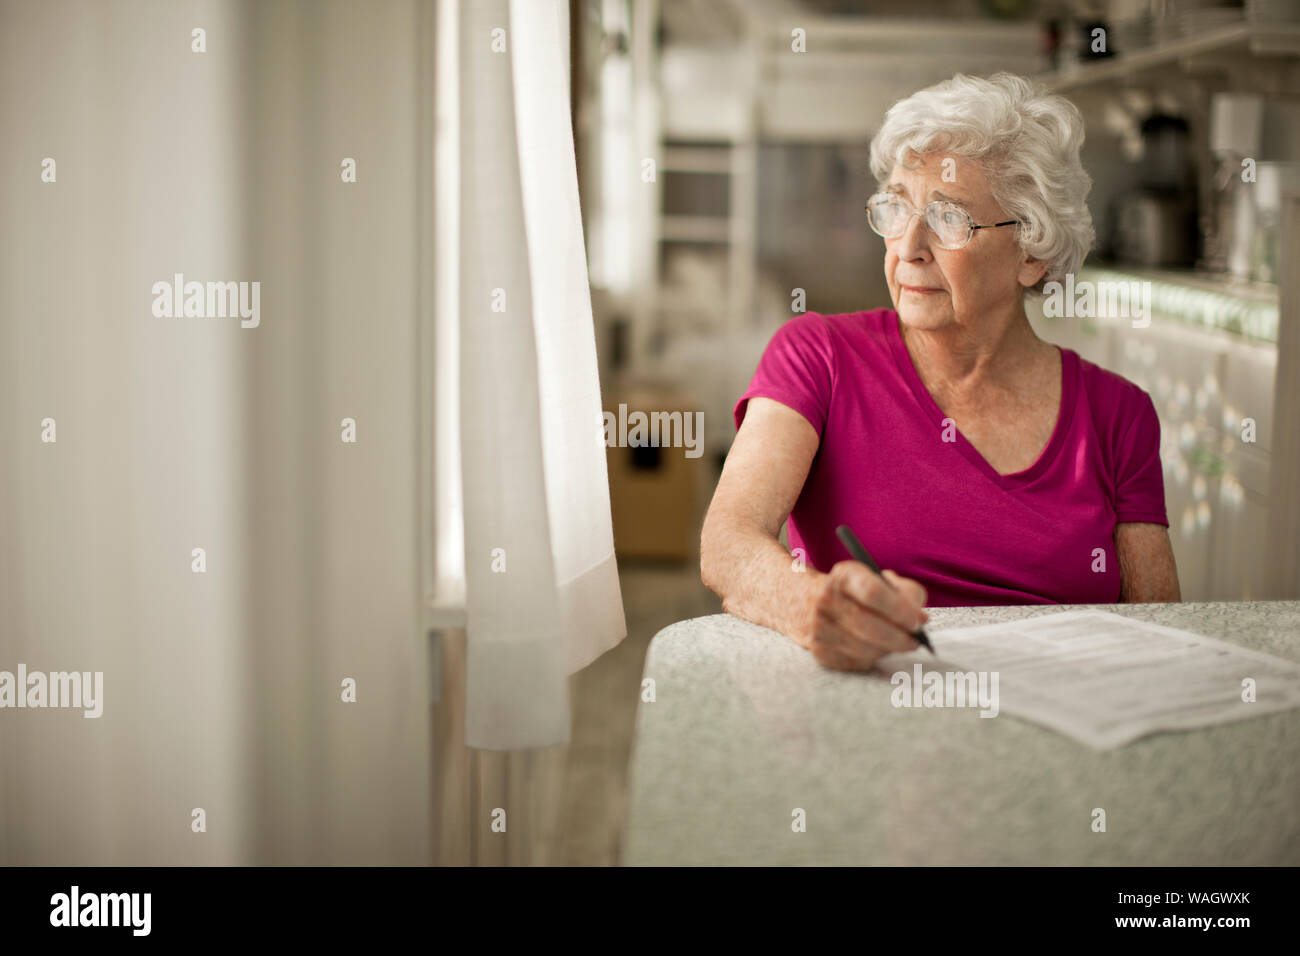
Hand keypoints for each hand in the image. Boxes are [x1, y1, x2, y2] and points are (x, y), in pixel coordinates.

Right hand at [794, 562, 928, 671]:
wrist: (809, 603)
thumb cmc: (858, 593)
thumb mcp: (882, 580)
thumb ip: (908, 593)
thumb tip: (921, 620)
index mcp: (844, 576)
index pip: (872, 592)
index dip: (899, 609)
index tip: (919, 622)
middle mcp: (826, 599)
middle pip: (869, 625)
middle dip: (899, 637)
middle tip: (916, 641)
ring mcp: (819, 627)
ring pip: (865, 648)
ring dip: (887, 649)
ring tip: (895, 642)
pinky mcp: (819, 651)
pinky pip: (856, 662)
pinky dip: (873, 658)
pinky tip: (874, 647)